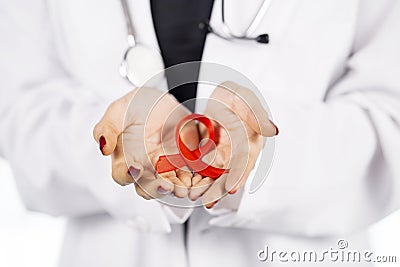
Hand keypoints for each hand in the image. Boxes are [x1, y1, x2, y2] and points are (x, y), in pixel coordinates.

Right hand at [93, 88, 199, 198]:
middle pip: (147, 187)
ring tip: (182, 188)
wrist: (161, 100)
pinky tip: (196, 181)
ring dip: (176, 189)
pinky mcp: (183, 163)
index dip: (128, 175)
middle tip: (165, 184)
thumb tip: (103, 147)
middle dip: (156, 188)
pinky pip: (188, 176)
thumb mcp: (118, 111)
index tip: (136, 168)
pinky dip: (192, 181)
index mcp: (125, 159)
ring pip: (169, 186)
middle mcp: (145, 167)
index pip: (122, 175)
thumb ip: (106, 128)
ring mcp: (165, 167)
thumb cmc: (136, 107)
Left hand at [189, 82, 278, 207]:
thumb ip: (256, 115)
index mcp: (253, 140)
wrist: (221, 98)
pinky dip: (204, 182)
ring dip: (213, 190)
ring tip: (203, 201)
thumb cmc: (235, 97)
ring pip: (222, 176)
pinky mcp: (217, 157)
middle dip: (222, 188)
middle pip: (233, 174)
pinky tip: (196, 191)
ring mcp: (230, 157)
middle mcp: (243, 152)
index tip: (232, 187)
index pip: (246, 159)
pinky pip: (210, 172)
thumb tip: (272, 130)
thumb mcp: (245, 100)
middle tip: (210, 200)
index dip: (239, 173)